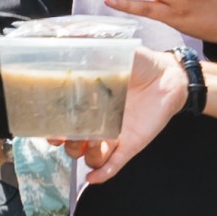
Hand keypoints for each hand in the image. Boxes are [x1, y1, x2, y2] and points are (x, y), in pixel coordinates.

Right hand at [55, 47, 187, 184]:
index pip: (63, 122)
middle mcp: (98, 123)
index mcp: (88, 103)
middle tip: (65, 137)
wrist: (168, 76)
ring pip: (90, 157)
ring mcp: (113, 136)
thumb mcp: (112, 52)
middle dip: (67, 145)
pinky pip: (113, 165)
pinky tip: (92, 178)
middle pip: (74, 144)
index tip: (48, 128)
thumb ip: (90, 47)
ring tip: (89, 144)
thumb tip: (70, 38)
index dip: (53, 129)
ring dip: (85, 156)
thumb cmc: (139, 63)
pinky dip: (102, 174)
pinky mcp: (130, 145)